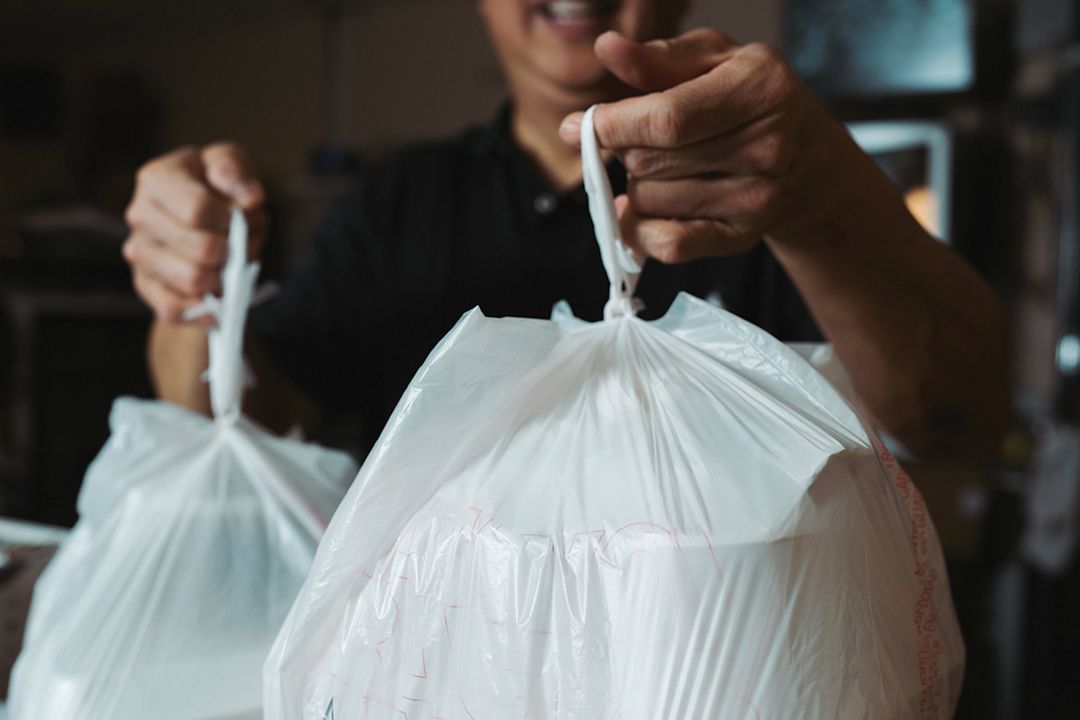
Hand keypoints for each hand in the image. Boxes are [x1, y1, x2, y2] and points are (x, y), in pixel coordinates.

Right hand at [123, 143, 266, 322]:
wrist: (201, 220)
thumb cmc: (217, 187)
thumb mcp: (230, 164)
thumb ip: (236, 172)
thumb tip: (249, 200)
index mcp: (157, 179)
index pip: (197, 209)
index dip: (230, 220)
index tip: (241, 218)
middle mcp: (139, 215)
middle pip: (201, 250)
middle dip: (234, 251)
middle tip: (242, 244)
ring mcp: (139, 252)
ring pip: (192, 281)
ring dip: (225, 277)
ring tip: (231, 263)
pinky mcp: (144, 285)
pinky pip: (175, 308)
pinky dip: (205, 307)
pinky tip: (218, 293)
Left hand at [560, 29, 856, 262]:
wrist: (810, 162)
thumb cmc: (752, 100)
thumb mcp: (715, 60)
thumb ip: (659, 58)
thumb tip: (607, 48)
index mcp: (761, 89)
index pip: (667, 119)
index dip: (612, 126)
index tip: (579, 126)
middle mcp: (768, 147)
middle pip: (650, 162)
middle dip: (626, 151)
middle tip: (636, 142)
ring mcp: (758, 199)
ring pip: (650, 201)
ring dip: (638, 185)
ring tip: (663, 169)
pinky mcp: (741, 238)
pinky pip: (668, 244)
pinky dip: (641, 230)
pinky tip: (644, 211)